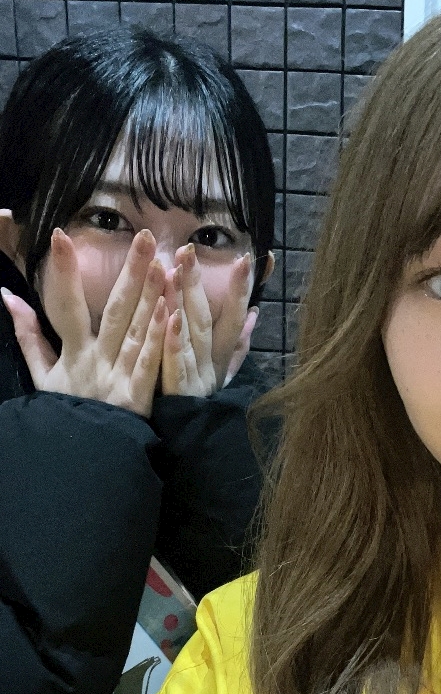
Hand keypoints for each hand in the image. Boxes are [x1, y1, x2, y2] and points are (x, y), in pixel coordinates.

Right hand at [1, 228, 167, 416]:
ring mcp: (118, 377)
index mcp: (73, 352)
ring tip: (163, 264)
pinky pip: (150, 363)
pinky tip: (171, 312)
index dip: (62, 272)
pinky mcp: (138, 397)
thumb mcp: (43, 376)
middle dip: (129, 272)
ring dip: (151, 297)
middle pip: (115, 310)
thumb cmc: (68, 413)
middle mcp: (96, 360)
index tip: (60, 236)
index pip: (65, 305)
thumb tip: (6, 296)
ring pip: (137, 331)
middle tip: (144, 236)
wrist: (81, 458)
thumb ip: (27, 336)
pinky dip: (159, 339)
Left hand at [160, 244, 253, 395]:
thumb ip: (237, 343)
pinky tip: (168, 318)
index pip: (233, 318)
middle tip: (189, 250)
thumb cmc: (202, 407)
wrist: (193, 450)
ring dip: (182, 302)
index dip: (241, 290)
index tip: (245, 259)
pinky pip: (174, 365)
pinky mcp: (175, 394)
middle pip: (205, 319)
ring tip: (173, 270)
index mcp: (221, 358)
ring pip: (189, 335)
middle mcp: (210, 365)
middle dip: (198, 283)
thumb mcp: (224, 374)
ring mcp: (194, 379)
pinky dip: (173, 342)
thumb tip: (255, 313)